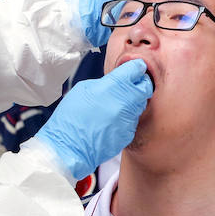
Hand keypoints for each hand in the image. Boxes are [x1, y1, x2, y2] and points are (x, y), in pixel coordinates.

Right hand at [36, 58, 152, 179]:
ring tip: (117, 105)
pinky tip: (112, 121)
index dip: (136, 67)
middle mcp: (124, 102)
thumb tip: (115, 82)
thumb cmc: (71, 118)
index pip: (136, 69)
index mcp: (112, 86)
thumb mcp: (83, 89)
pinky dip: (126, 117)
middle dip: (140, 84)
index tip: (135, 68)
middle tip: (131, 85)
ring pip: (141, 104)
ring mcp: (128, 119)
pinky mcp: (129, 133)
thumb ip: (104, 83)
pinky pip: (133, 120)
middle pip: (145, 87)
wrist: (69, 148)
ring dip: (133, 101)